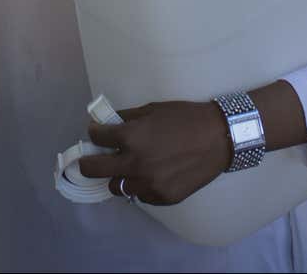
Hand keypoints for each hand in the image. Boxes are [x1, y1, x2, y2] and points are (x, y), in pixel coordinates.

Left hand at [78, 101, 230, 205]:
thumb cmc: (185, 118)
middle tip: (91, 158)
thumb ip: (127, 119)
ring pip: (116, 187)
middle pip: (93, 170)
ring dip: (117, 176)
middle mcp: (134, 164)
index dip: (94, 132)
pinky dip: (140, 186)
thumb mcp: (152, 109)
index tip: (96, 133)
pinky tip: (150, 175)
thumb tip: (107, 124)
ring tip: (126, 168)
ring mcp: (148, 184)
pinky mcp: (162, 197)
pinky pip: (140, 195)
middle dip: (87, 162)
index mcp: (130, 138)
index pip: (96, 137)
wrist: (219, 138)